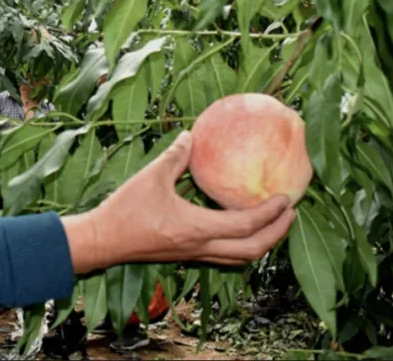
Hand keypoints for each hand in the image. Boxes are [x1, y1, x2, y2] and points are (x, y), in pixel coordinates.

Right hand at [61, 130, 296, 273]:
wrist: (103, 241)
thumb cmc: (125, 210)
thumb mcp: (151, 176)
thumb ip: (175, 155)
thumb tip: (193, 135)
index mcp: (197, 228)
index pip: (246, 225)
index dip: (271, 214)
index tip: (286, 198)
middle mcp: (201, 246)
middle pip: (252, 250)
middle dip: (276, 234)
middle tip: (289, 213)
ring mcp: (194, 254)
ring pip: (239, 258)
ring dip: (261, 242)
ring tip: (272, 223)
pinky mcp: (185, 254)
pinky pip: (223, 254)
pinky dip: (240, 243)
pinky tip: (238, 226)